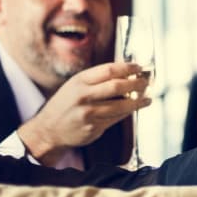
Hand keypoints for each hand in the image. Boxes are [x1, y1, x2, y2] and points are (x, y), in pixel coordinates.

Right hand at [18, 62, 150, 164]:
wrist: (49, 129)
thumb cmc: (66, 104)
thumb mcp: (75, 86)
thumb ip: (97, 80)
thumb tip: (127, 73)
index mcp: (79, 81)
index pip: (108, 70)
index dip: (127, 67)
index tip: (139, 67)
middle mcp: (83, 96)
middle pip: (116, 86)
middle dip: (136, 83)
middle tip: (146, 83)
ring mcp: (88, 113)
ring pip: (120, 105)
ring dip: (137, 102)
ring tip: (147, 98)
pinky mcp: (93, 128)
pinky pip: (116, 118)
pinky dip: (127, 113)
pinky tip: (134, 108)